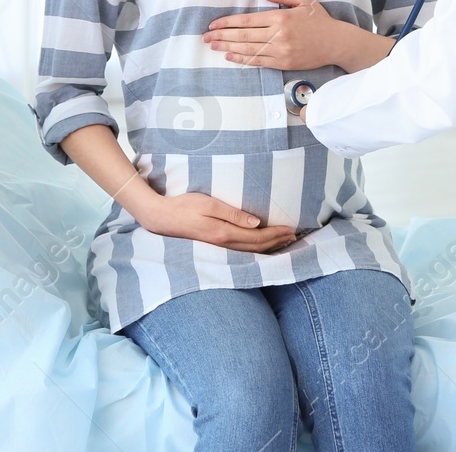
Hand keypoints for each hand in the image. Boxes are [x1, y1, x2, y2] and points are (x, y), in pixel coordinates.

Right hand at [137, 192, 297, 253]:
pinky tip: (261, 247)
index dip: (276, 234)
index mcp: (224, 233)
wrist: (161, 218)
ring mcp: (218, 248)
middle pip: (257, 247)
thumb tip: (257, 222)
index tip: (292, 229)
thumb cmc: (184, 206)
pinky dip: (256, 250)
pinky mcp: (214, 246)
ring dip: (269, 248)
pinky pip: (241, 251)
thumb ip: (233, 214)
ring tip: (283, 243)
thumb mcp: (209, 204)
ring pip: (250, 252)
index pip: (258, 236)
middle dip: (277, 242)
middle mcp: (223, 244)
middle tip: (294, 236)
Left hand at [205, 0, 343, 70]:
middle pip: (243, 36)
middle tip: (205, 37)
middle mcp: (278, 34)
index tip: (213, 24)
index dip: (227, 23)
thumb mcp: (303, 0)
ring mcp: (280, 50)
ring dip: (227, 48)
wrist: (336, 43)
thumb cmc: (320, 20)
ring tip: (213, 46)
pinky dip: (242, 59)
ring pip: (248, 49)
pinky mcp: (283, 63)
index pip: (247, 20)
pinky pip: (258, 61)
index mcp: (280, 17)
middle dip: (222, 36)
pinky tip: (230, 57)